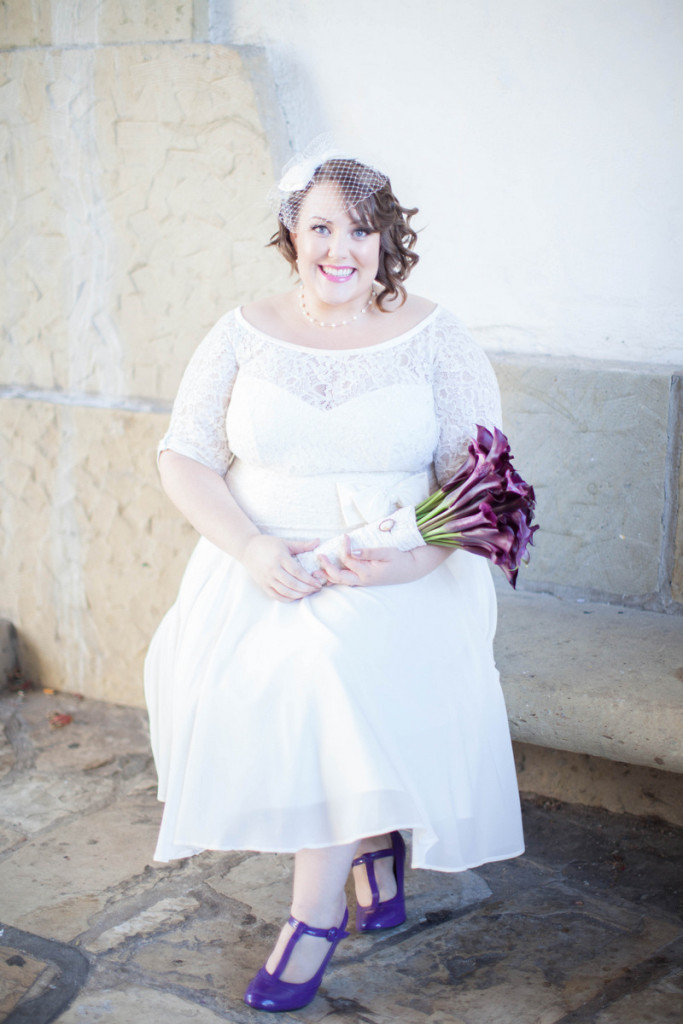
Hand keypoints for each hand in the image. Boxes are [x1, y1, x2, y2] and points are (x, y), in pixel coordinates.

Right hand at [240, 535, 325, 601]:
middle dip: (307, 589)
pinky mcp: (263, 585)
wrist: (247, 549)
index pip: (298, 572)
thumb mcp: (285, 543)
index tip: (318, 582)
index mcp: (280, 558)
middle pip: (293, 584)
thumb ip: (302, 545)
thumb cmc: (268, 544)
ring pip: (286, 592)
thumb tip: (318, 541)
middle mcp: (273, 569)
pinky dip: (287, 599)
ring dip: (299, 595)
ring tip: (308, 592)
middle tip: (316, 589)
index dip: (310, 579)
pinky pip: (276, 596)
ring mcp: (267, 579)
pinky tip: (296, 596)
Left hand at [318, 535, 448, 587]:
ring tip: (316, 570)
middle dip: (327, 567)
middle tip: (319, 556)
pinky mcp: (363, 580)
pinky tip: (327, 575)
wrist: (410, 570)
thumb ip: (369, 552)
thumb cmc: (400, 559)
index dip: (344, 547)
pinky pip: (346, 581)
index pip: (349, 559)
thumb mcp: (387, 553)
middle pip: (339, 576)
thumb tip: (352, 551)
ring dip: (328, 575)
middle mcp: (362, 580)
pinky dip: (335, 577)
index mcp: (368, 572)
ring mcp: (362, 582)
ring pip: (341, 581)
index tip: (345, 536)